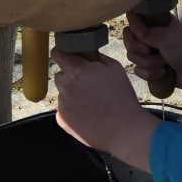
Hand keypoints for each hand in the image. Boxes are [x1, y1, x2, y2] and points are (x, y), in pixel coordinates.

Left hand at [51, 51, 159, 170]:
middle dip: (70, 75)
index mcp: (77, 70)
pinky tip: (87, 114)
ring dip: (71, 93)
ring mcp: (62, 104)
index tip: (69, 56)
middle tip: (87, 83)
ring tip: (90, 101)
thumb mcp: (115, 67)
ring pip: (62, 92)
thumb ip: (96, 57)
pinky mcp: (62, 120)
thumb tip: (86, 53)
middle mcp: (65, 86)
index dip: (63, 53)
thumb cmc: (121, 96)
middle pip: (60, 75)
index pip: (57, 54)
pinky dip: (72, 109)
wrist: (123, 128)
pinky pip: (63, 109)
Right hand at [121, 22, 181, 97]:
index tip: (143, 37)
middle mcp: (152, 36)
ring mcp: (151, 53)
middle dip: (140, 52)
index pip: (132, 23)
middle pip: (129, 43)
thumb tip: (130, 18)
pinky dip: (150, 75)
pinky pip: (138, 71)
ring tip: (164, 65)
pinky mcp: (152, 68)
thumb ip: (145, 30)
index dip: (133, 33)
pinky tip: (163, 74)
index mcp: (157, 23)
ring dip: (148, 64)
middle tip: (151, 52)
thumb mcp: (166, 37)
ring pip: (133, 58)